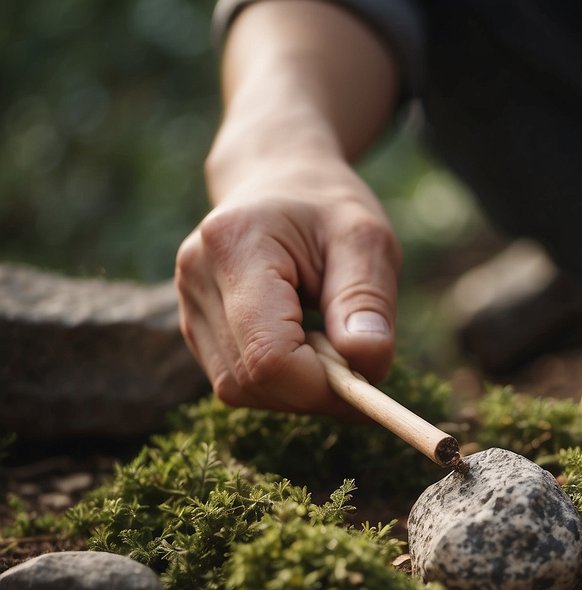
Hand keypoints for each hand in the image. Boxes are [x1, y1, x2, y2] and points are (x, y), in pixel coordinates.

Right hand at [175, 156, 400, 413]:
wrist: (280, 181)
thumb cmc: (328, 208)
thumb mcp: (366, 239)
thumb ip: (367, 300)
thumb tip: (366, 364)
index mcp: (235, 244)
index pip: (269, 355)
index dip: (321, 384)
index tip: (366, 376)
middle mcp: (196, 276)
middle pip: (252, 379)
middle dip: (314, 388)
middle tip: (355, 357)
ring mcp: (187, 305)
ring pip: (242, 389)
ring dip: (298, 386)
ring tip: (328, 337)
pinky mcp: (194, 327)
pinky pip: (238, 381)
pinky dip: (281, 380)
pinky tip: (303, 342)